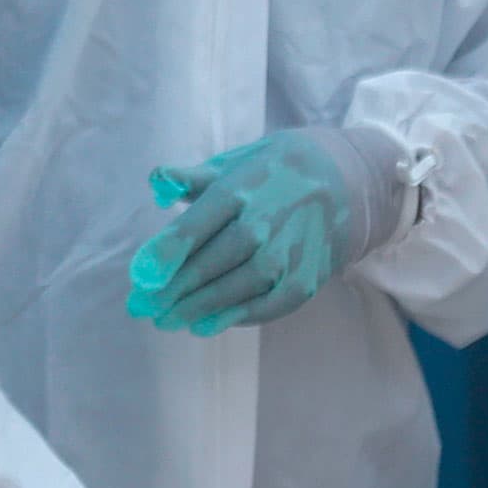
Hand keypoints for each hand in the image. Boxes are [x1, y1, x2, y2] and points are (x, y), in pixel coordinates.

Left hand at [125, 127, 403, 335]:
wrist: (348, 181)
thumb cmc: (274, 171)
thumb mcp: (236, 162)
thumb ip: (194, 177)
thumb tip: (157, 180)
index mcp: (242, 188)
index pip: (198, 224)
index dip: (166, 252)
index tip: (139, 276)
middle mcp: (266, 222)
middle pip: (214, 261)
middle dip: (175, 289)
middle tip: (141, 307)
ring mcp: (289, 252)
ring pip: (238, 287)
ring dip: (200, 307)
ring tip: (166, 320)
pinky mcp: (306, 277)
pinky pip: (268, 304)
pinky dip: (238, 317)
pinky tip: (207, 324)